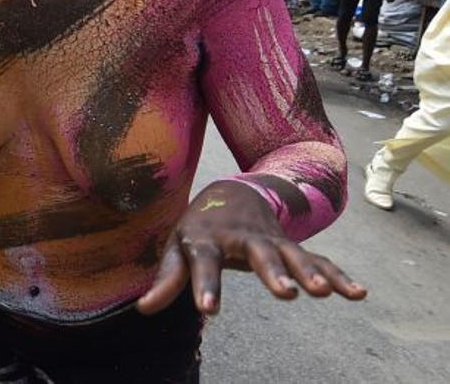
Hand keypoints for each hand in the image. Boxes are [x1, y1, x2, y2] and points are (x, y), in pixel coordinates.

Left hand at [137, 180, 364, 315]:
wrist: (232, 191)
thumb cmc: (198, 228)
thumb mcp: (177, 247)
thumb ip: (166, 278)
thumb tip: (143, 310)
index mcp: (207, 239)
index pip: (203, 263)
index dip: (205, 285)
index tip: (208, 309)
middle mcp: (241, 238)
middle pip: (258, 254)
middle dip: (273, 273)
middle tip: (287, 293)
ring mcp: (270, 240)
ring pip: (292, 255)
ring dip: (309, 271)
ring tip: (324, 291)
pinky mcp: (291, 246)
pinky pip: (317, 260)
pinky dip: (337, 275)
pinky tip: (358, 293)